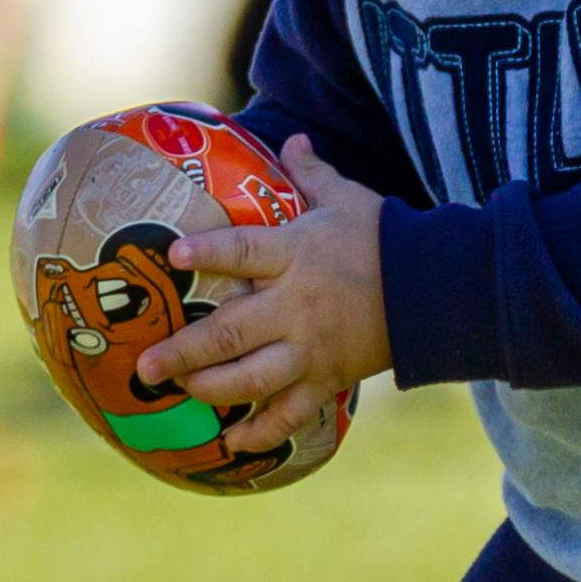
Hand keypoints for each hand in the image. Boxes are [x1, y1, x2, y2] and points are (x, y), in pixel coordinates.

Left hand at [134, 136, 388, 457]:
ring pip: (251, 379)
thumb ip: (310, 172)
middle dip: (181, 352)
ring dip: (209, 390)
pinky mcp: (327, 378)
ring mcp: (310, 348)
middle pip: (229, 333)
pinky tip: (231, 444)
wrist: (436, 288)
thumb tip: (291, 136)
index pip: (244, 251)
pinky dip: (261, 432)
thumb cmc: (384, 237)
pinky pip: (290, 414)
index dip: (208, 252)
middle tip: (144, 366)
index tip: (172, 253)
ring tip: (178, 392)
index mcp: (296, 254)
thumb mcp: (347, 198)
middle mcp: (295, 306)